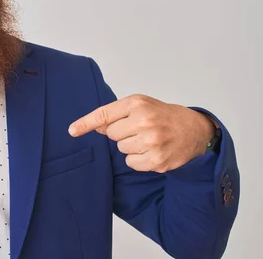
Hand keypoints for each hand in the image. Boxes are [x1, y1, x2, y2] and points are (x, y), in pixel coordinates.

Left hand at [68, 95, 215, 172]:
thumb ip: (117, 114)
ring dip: (130, 147)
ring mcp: (151, 142)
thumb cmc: (163, 116)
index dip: (85, 123)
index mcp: (137, 104)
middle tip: (139, 129)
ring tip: (148, 139)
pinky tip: (152, 151)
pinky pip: (131, 163)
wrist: (195, 130)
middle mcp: (144, 121)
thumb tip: (96, 127)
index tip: (72, 130)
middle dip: (121, 133)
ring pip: (121, 150)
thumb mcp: (141, 105)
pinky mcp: (157, 160)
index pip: (104, 114)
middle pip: (111, 134)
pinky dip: (138, 159)